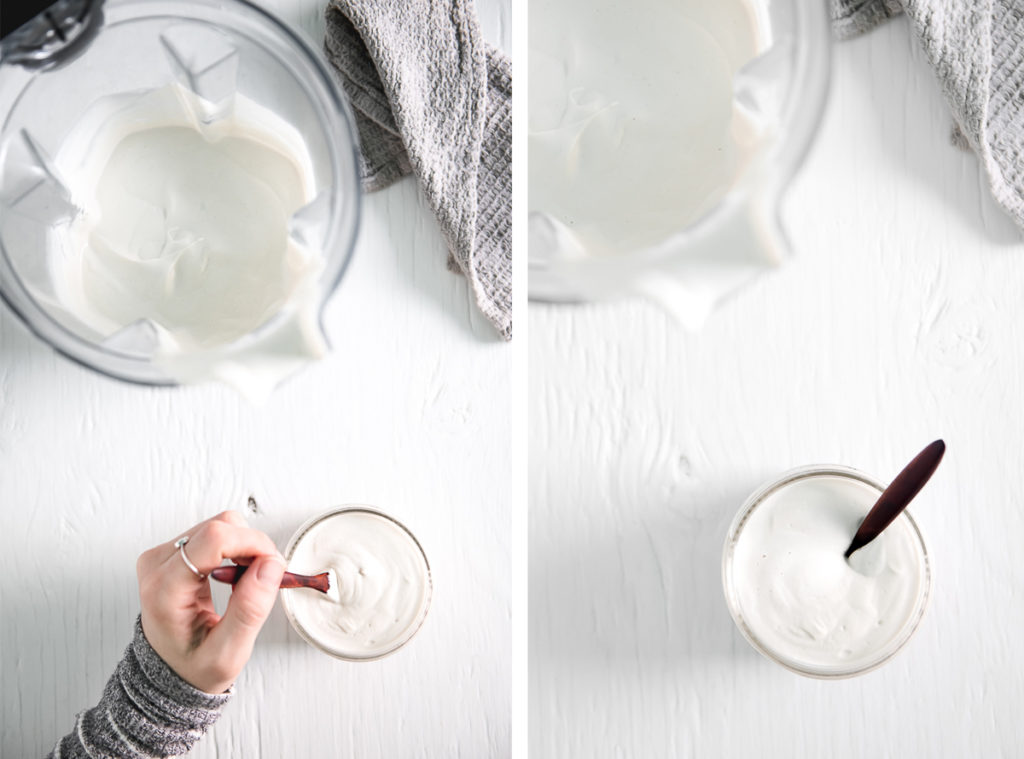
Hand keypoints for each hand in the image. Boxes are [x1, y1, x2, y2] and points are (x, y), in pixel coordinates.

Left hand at [136, 511, 286, 693]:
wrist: (170, 671)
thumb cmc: (193, 667)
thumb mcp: (227, 653)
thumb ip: (250, 610)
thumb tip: (271, 565)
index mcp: (164, 590)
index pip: (214, 538)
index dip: (253, 543)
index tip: (274, 565)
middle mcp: (158, 565)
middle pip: (219, 526)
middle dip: (252, 546)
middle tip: (262, 580)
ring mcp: (163, 555)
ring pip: (220, 525)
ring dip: (244, 548)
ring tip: (245, 582)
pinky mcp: (173, 552)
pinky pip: (215, 533)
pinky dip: (235, 549)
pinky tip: (234, 576)